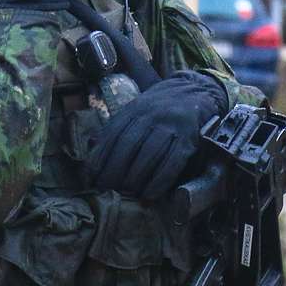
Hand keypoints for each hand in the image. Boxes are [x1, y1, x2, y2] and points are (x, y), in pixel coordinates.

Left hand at [86, 71, 227, 197]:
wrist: (194, 92)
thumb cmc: (158, 108)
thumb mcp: (135, 111)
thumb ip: (116, 128)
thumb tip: (92, 149)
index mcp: (133, 110)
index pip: (112, 135)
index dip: (100, 157)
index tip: (91, 177)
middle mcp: (150, 116)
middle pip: (128, 145)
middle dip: (114, 170)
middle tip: (107, 188)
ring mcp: (170, 126)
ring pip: (149, 154)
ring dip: (135, 177)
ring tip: (125, 193)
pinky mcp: (188, 139)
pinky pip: (172, 162)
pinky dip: (159, 180)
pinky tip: (150, 194)